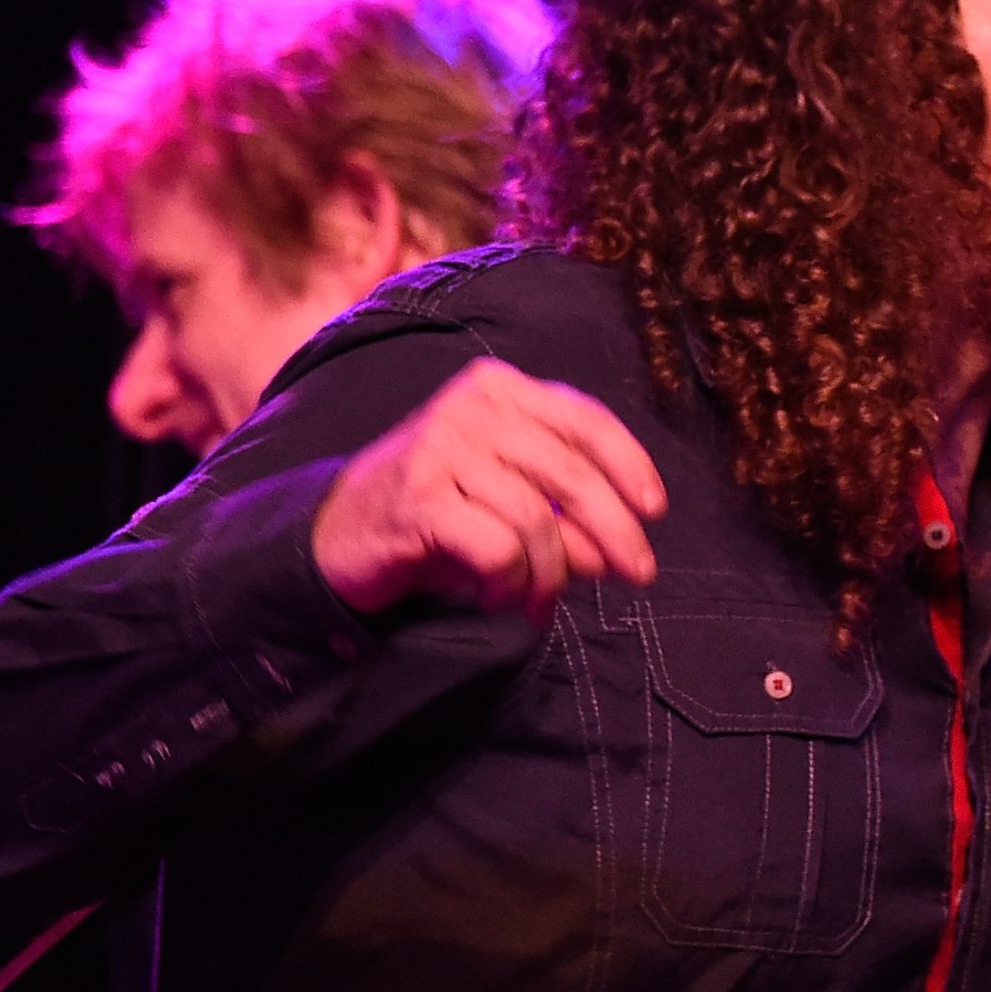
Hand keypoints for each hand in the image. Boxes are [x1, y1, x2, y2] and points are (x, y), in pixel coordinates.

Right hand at [312, 358, 666, 621]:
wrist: (336, 534)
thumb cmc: (436, 512)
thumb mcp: (508, 501)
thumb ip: (564, 516)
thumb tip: (615, 553)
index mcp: (499, 391)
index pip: (585, 420)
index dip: (629, 465)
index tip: (654, 510)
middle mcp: (471, 408)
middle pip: (572, 474)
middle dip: (614, 531)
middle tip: (637, 575)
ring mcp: (441, 449)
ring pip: (536, 520)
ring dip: (550, 575)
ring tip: (539, 601)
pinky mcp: (419, 498)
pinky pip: (498, 549)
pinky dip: (510, 584)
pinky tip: (497, 597)